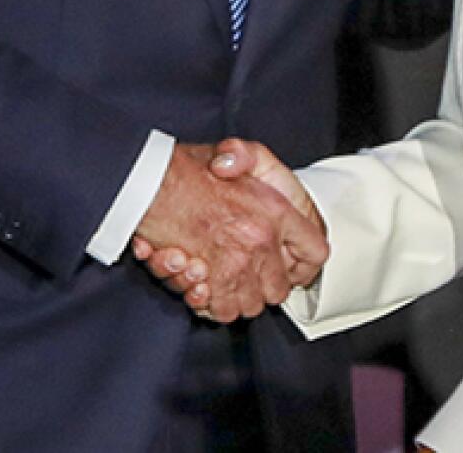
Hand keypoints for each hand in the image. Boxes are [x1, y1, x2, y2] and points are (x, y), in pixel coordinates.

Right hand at [132, 142, 326, 322]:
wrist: (147, 180)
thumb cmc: (185, 168)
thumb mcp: (233, 153)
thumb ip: (250, 159)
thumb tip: (259, 186)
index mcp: (276, 209)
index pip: (315, 251)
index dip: (302, 260)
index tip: (289, 263)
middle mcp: (261, 239)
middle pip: (280, 289)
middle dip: (263, 286)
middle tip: (245, 273)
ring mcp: (236, 262)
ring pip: (251, 304)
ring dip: (235, 298)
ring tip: (218, 278)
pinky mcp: (209, 280)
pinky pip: (221, 310)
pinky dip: (210, 304)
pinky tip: (200, 285)